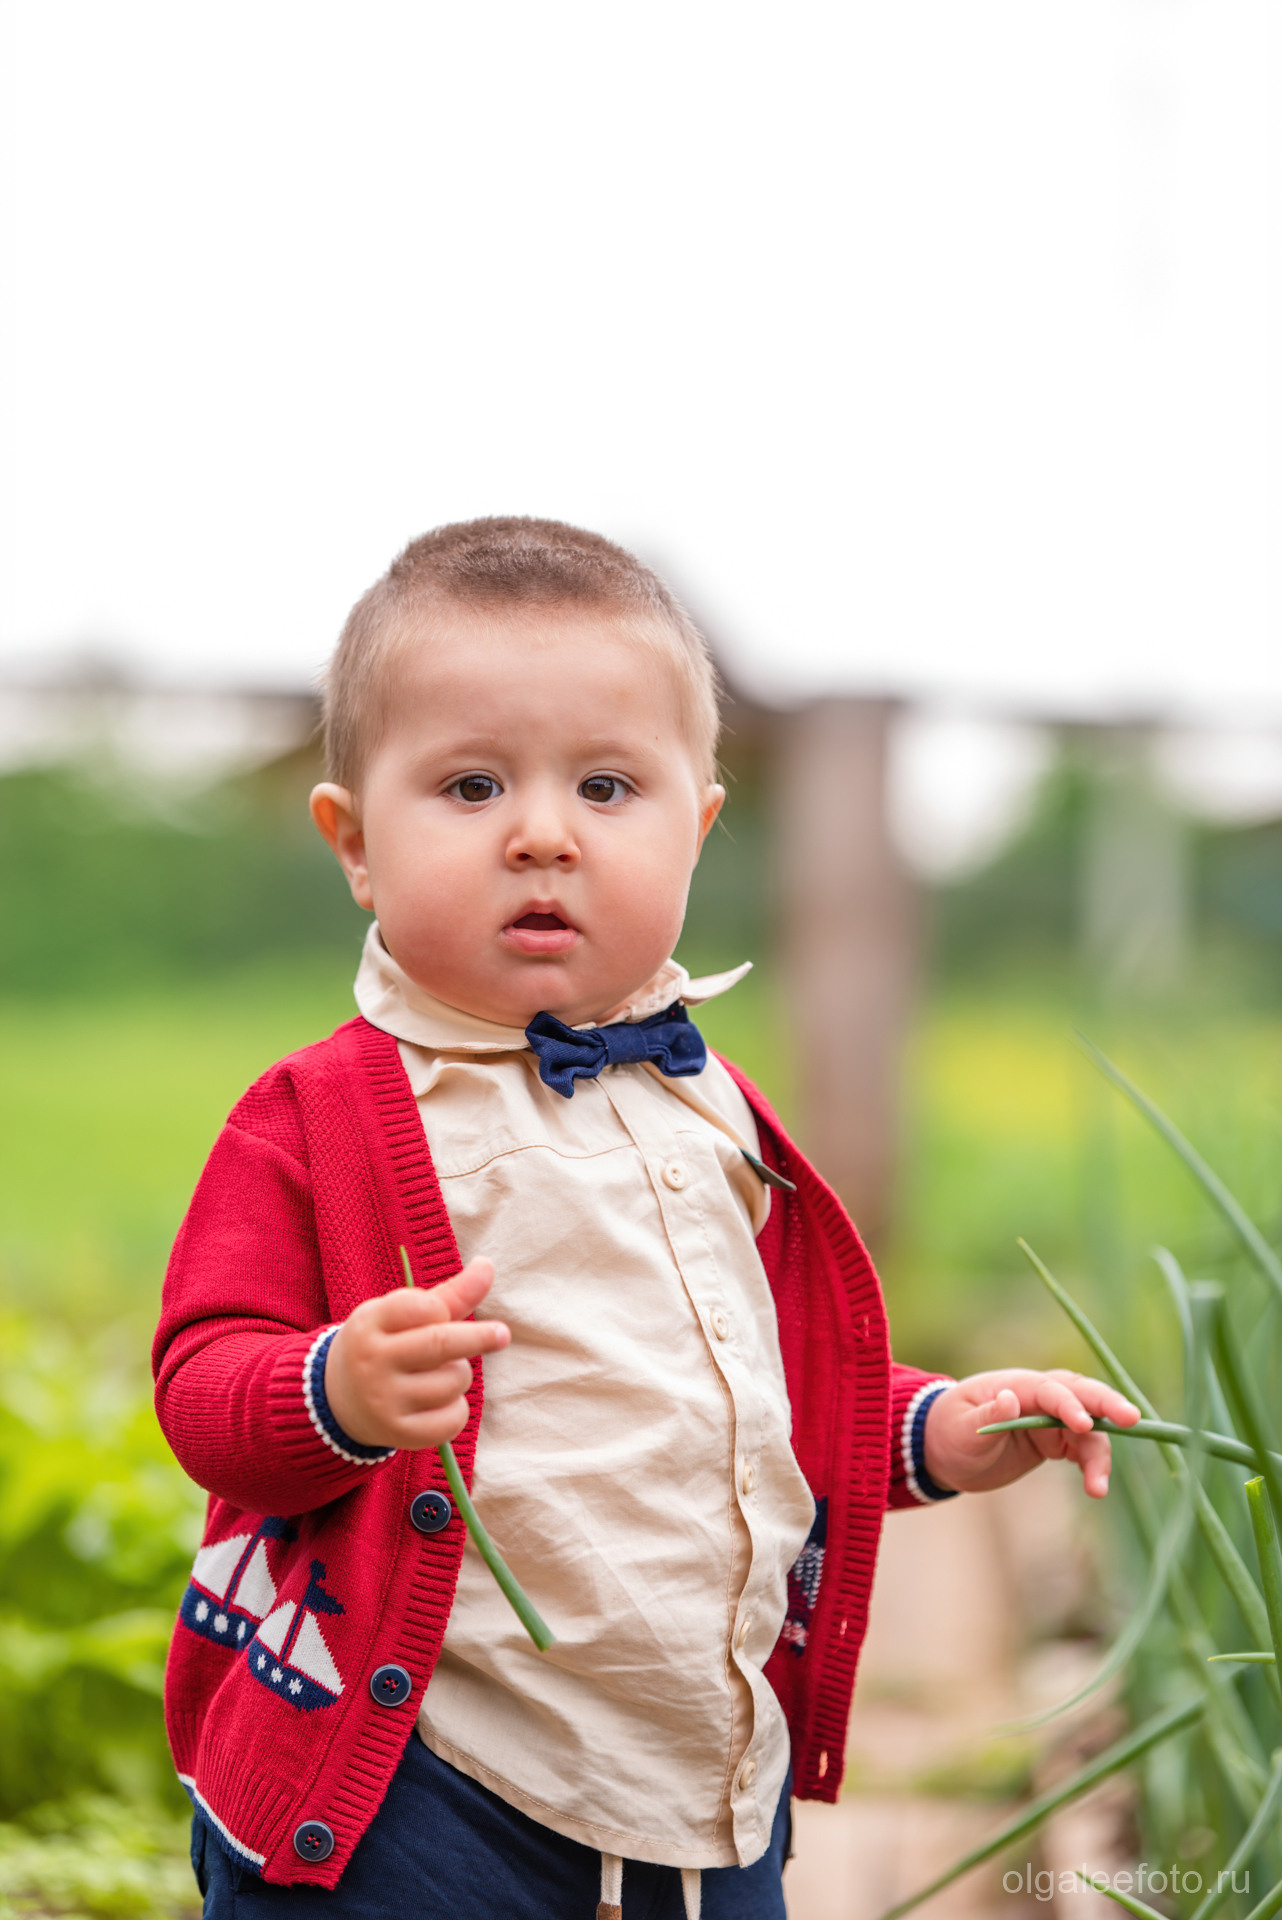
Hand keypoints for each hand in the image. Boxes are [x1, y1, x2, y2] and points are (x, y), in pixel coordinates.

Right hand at [323, 1259, 508, 1451]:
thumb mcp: (400, 1314)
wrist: (337, 1400)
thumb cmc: (383, 1345)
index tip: (442, 1315)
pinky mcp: (399, 1434)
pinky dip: (457, 1409)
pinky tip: (440, 1403)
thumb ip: (447, 1295)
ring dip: (460, 1375)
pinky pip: (452, 1419)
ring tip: (438, 1375)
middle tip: (502, 1334)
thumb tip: (487, 1265)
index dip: (440, 1310)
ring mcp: (384, 1400)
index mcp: (369, 1324)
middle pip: (441, 1343)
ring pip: (453, 1380)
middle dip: (479, 1337)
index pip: (421, 1307)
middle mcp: (373, 1362)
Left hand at [921, 1368, 1140, 1499]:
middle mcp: (1038, 1396)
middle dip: (1106, 1405)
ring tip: (1098, 1487)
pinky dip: (1093, 1465)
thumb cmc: (949, 1433)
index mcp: (1016, 1385)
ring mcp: (1049, 1419)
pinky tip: (1096, 1486)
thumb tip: (1009, 1398)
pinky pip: (1082, 1449)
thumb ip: (986, 1416)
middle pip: (1081, 1394)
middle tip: (1132, 1420)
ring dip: (1100, 1454)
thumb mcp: (960, 1428)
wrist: (944, 1452)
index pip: (1050, 1389)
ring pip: (1087, 1429)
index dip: (1069, 1404)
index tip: (1085, 1424)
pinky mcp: (1053, 1441)